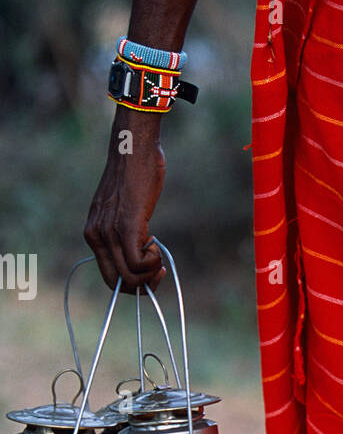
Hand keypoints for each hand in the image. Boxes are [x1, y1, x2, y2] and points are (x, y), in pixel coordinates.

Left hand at [84, 114, 166, 291]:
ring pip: (129, 277)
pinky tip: (156, 242)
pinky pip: (137, 263)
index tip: (151, 269)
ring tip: (157, 252)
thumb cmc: (134, 174)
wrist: (132, 149)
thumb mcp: (120, 207)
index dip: (132, 283)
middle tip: (159, 268)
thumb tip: (137, 248)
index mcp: (93, 233)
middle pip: (118, 282)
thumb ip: (120, 228)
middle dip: (143, 285)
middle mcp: (96, 235)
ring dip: (151, 272)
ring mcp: (109, 233)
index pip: (108, 276)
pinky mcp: (126, 227)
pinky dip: (152, 261)